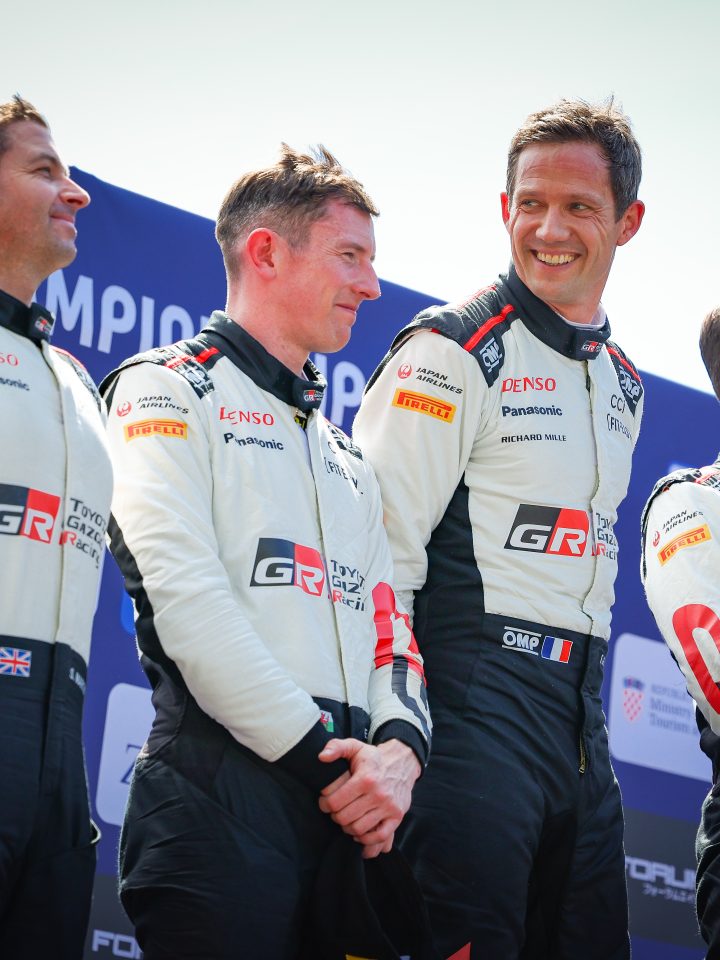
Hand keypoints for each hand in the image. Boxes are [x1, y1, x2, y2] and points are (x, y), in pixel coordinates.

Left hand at [318, 738, 420, 857]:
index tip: (325, 802)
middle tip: (336, 810)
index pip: (335, 802)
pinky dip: (366, 839)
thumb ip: (336, 747)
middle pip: (344, 818)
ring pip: (359, 829)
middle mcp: (378, 794)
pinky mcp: (397, 817)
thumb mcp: (355, 746)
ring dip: (348, 828)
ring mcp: (389, 807)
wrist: (402, 762)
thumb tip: (322, 757)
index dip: (325, 804)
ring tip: (346, 819)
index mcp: (365, 779)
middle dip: (335, 816)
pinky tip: (360, 831)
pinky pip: (379, 837)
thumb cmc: (374, 758)